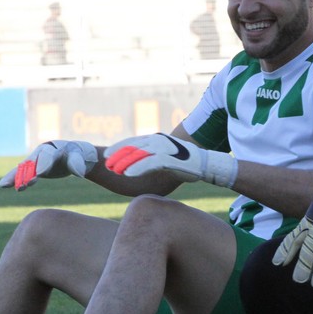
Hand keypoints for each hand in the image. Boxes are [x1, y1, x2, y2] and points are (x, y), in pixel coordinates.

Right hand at [0, 140, 97, 190]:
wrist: (73, 154)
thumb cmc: (78, 155)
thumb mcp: (80, 158)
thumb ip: (77, 164)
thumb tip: (79, 174)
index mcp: (54, 149)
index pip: (47, 157)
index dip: (43, 165)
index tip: (39, 174)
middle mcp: (42, 153)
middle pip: (31, 163)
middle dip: (25, 173)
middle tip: (21, 185)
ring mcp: (36, 160)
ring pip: (22, 168)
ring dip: (14, 177)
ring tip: (4, 185)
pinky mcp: (32, 168)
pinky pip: (21, 173)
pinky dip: (12, 178)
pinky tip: (3, 185)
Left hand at [103, 133, 237, 187]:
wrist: (205, 163)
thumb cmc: (186, 162)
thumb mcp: (167, 156)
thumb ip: (154, 157)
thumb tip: (142, 163)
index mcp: (156, 139)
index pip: (133, 141)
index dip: (119, 147)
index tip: (108, 155)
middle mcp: (158, 141)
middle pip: (132, 147)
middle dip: (118, 156)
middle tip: (107, 165)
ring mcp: (163, 148)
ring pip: (138, 154)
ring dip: (124, 162)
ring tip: (114, 170)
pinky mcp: (169, 158)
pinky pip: (149, 162)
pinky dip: (137, 167)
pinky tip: (127, 174)